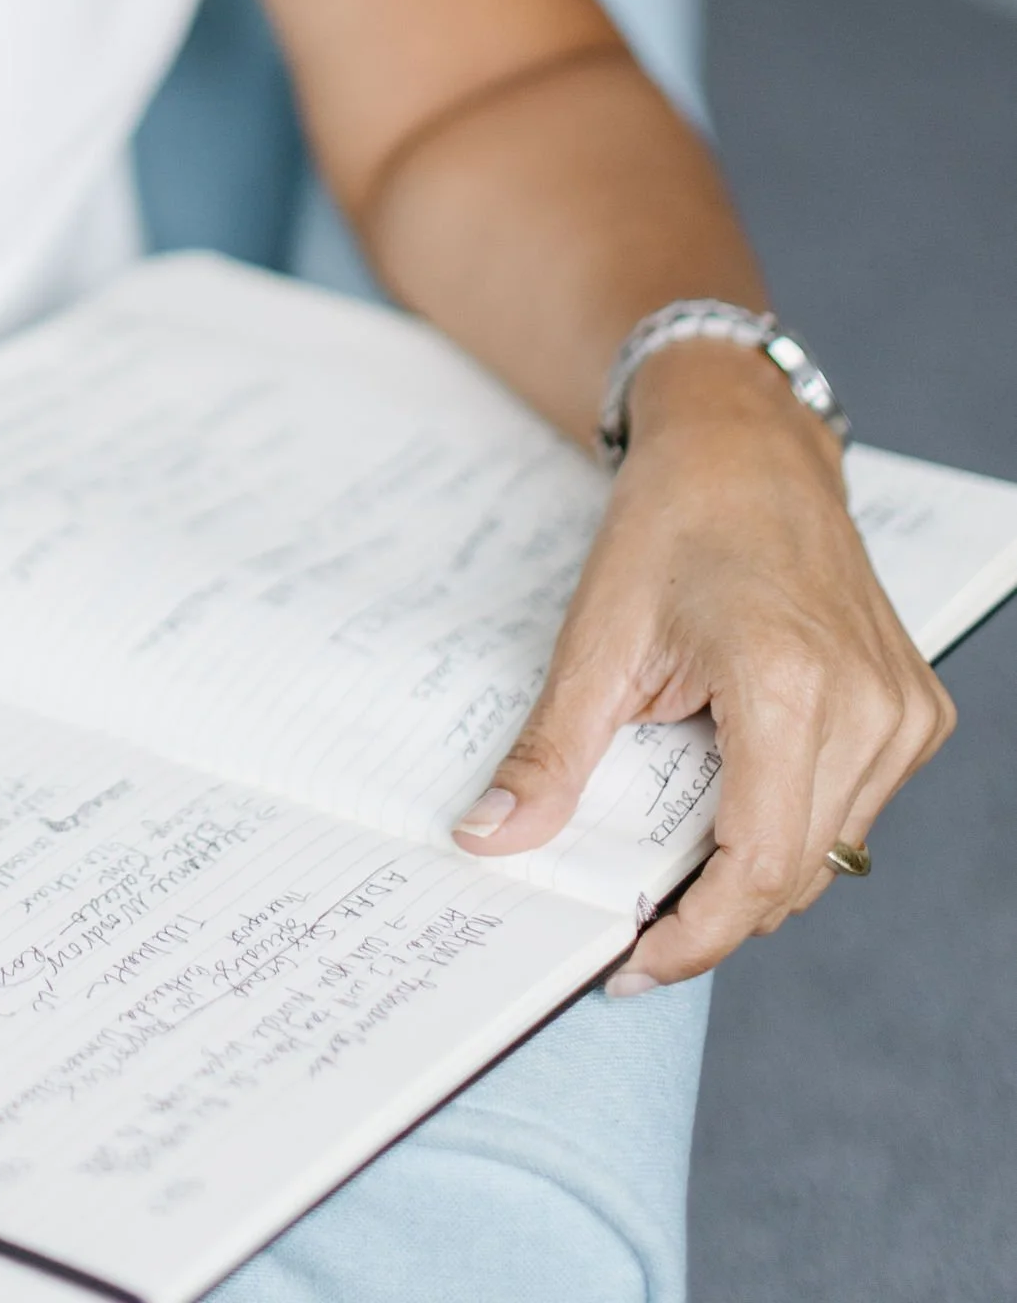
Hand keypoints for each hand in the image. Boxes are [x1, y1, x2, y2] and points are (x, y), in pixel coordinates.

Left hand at [454, 344, 953, 984]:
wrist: (745, 444)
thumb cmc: (670, 523)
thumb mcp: (596, 637)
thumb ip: (550, 753)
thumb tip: (490, 839)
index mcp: (786, 686)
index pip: (758, 868)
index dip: (695, 937)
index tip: (633, 963)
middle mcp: (864, 705)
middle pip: (793, 873)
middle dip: (712, 911)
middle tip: (634, 914)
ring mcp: (902, 710)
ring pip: (829, 852)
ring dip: (753, 867)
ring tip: (678, 837)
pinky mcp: (916, 711)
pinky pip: (854, 809)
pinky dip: (793, 820)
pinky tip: (737, 783)